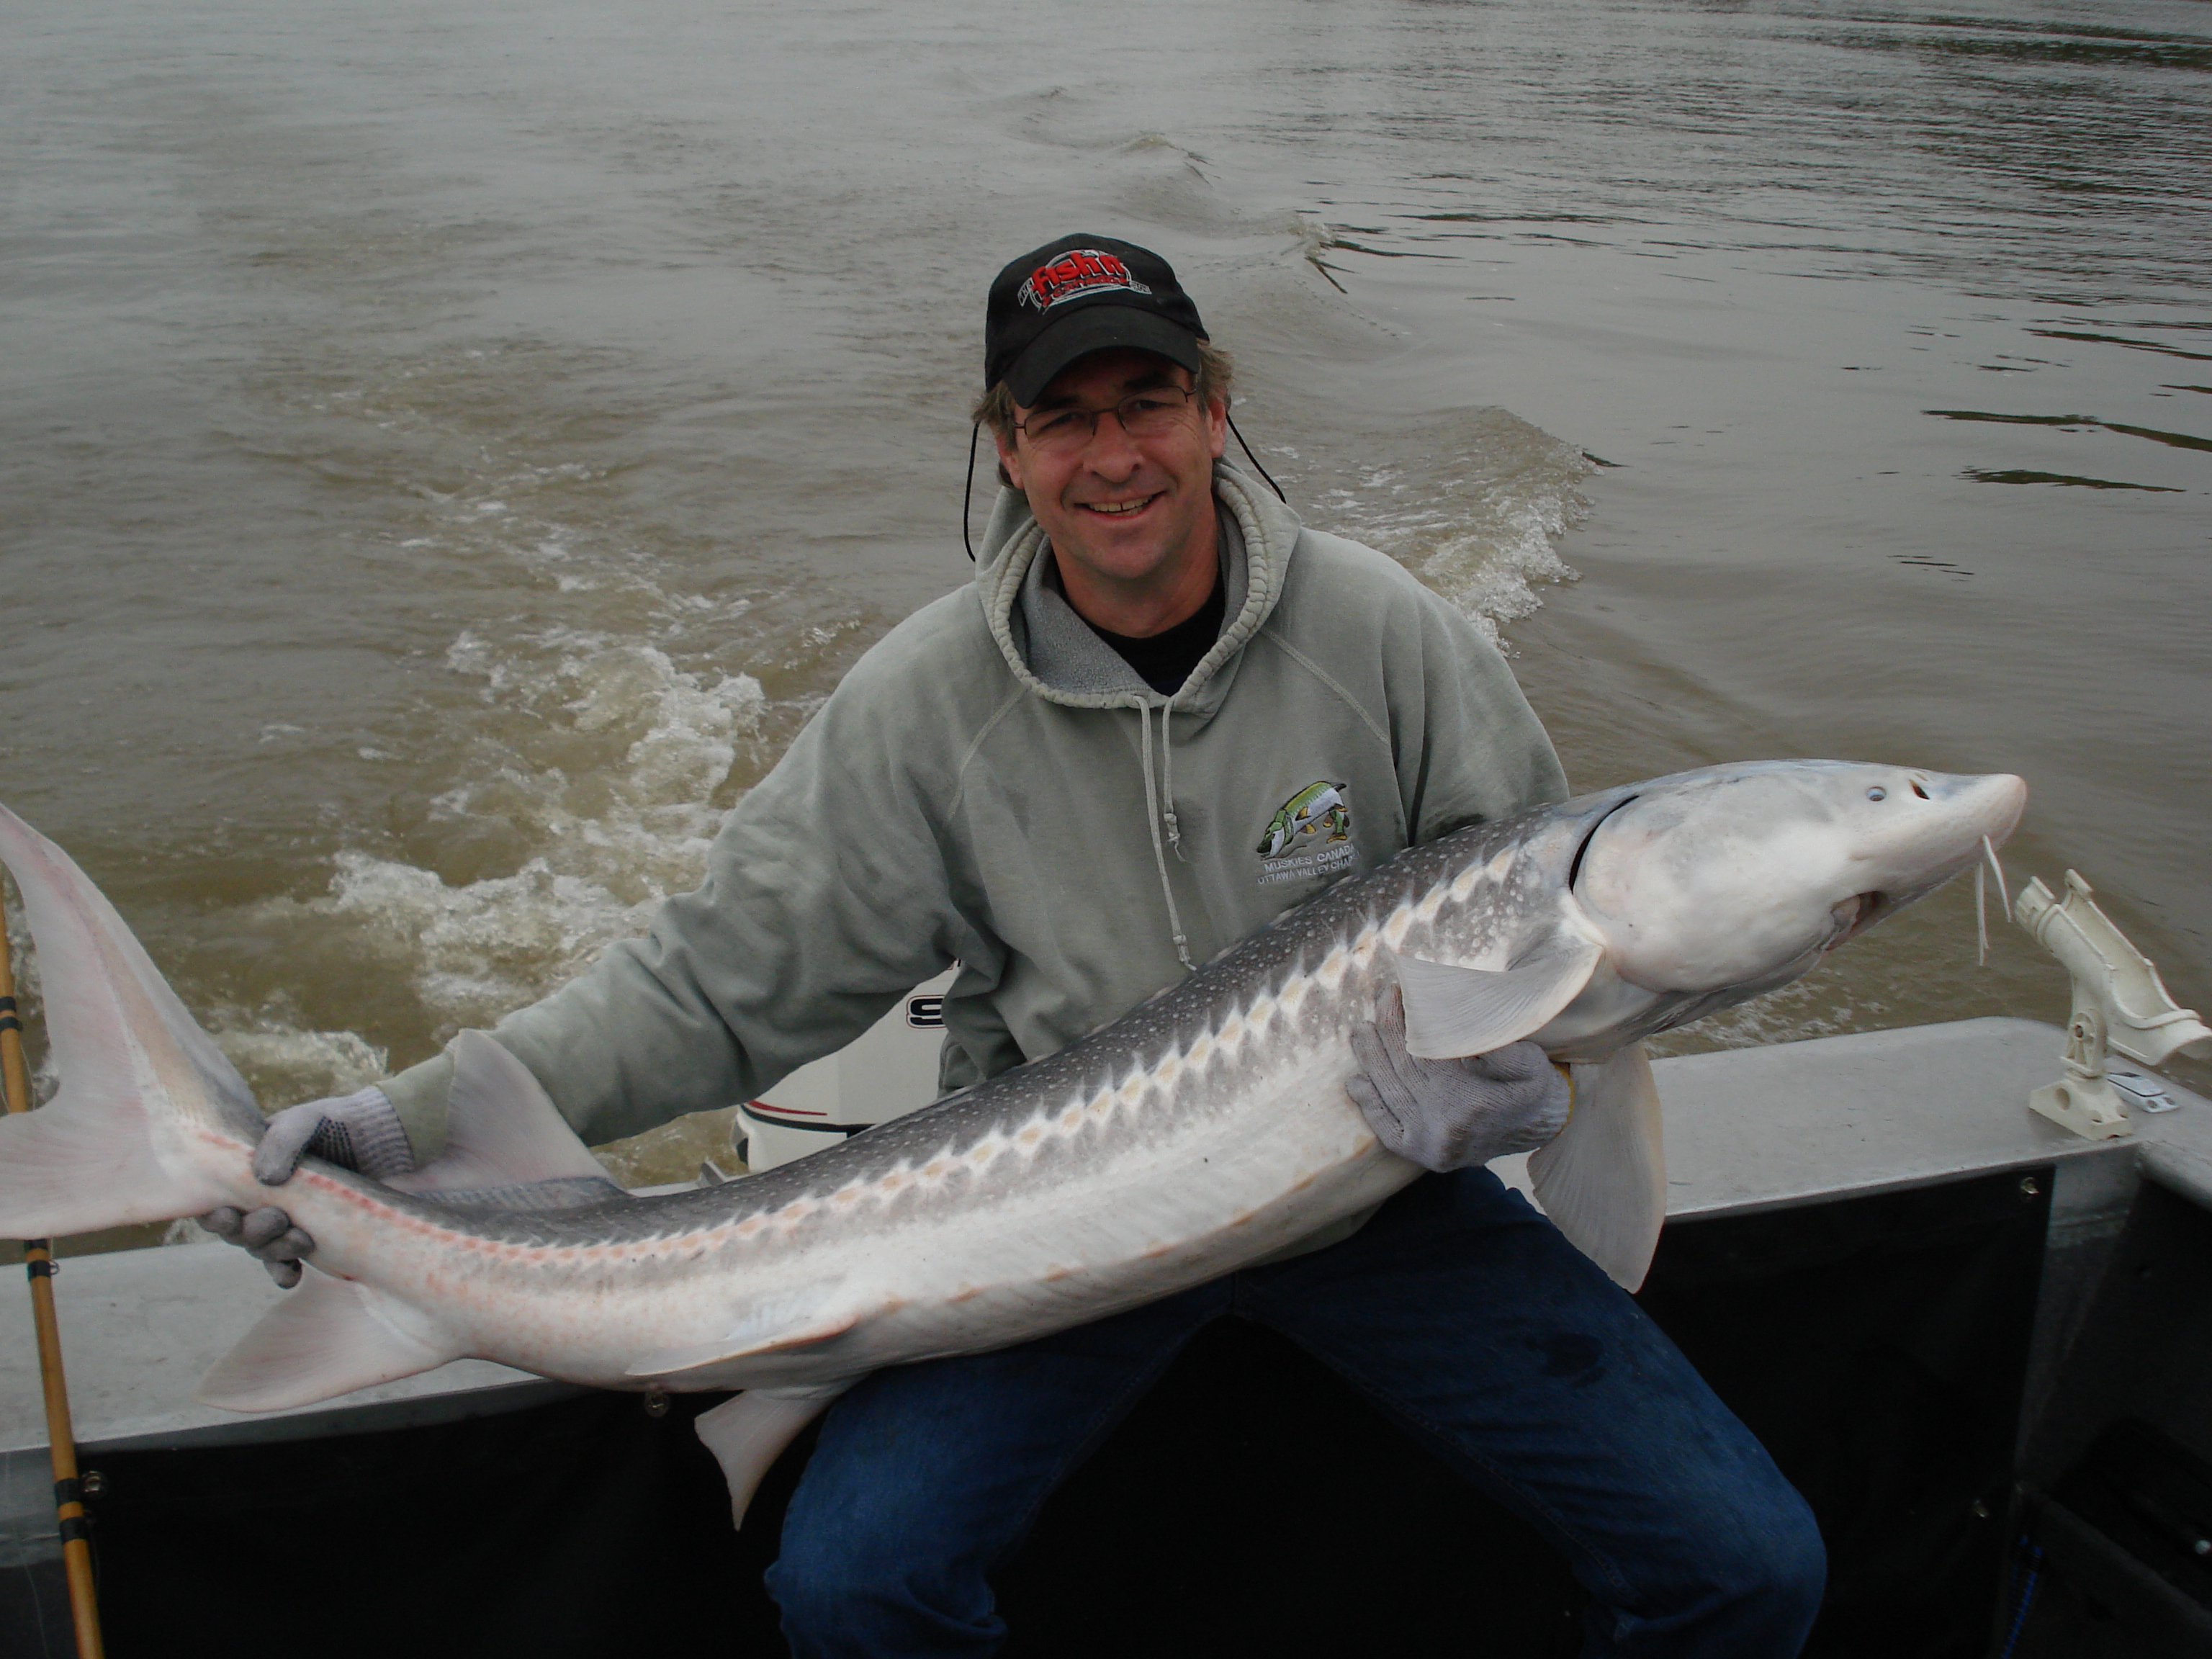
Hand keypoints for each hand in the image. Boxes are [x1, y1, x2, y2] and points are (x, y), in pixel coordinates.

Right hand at [201, 1086, 413, 1286]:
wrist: (382, 1140)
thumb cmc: (337, 1123)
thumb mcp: (307, 1120)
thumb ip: (284, 1139)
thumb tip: (264, 1179)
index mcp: (245, 1168)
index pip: (214, 1199)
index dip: (213, 1214)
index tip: (228, 1216)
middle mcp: (259, 1197)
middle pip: (237, 1229)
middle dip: (252, 1231)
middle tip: (278, 1219)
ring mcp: (284, 1218)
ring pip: (261, 1247)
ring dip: (273, 1250)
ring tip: (301, 1240)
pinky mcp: (309, 1235)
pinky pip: (286, 1261)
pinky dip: (284, 1271)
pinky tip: (291, 1276)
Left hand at [1346, 988, 1569, 1171]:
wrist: (1540, 1129)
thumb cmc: (1532, 1086)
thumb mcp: (1529, 1060)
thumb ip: (1497, 1046)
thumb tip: (1457, 1024)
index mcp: (1471, 1103)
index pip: (1425, 1052)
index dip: (1409, 1020)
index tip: (1402, 992)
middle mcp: (1445, 1127)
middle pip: (1403, 1068)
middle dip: (1388, 1029)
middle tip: (1382, 999)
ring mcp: (1429, 1145)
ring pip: (1389, 1093)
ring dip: (1370, 1059)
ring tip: (1361, 1031)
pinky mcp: (1420, 1156)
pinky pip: (1384, 1128)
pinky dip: (1368, 1104)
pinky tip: (1356, 1080)